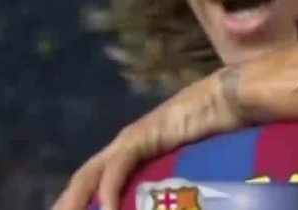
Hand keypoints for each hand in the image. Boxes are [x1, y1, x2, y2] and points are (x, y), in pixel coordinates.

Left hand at [53, 67, 245, 209]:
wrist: (230, 98)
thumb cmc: (217, 129)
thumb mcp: (190, 166)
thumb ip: (178, 183)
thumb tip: (185, 199)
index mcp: (134, 150)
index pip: (96, 180)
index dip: (81, 202)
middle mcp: (125, 144)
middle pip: (83, 179)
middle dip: (67, 204)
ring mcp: (131, 138)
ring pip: (90, 175)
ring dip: (74, 201)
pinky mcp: (143, 135)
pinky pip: (118, 165)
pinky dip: (108, 189)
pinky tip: (107, 208)